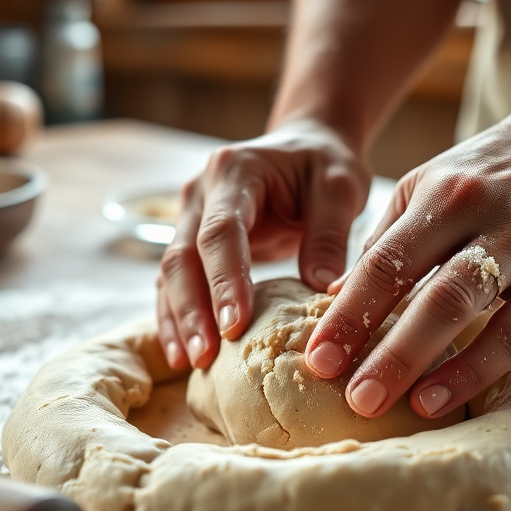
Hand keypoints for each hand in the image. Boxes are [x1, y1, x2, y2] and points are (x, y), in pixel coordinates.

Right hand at [156, 120, 369, 369]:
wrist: (306, 147)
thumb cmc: (324, 165)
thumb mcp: (340, 187)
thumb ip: (329, 234)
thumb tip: (321, 288)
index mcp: (234, 171)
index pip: (222, 231)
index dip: (225, 279)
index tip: (235, 324)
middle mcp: (200, 193)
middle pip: (183, 255)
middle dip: (192, 309)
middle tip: (206, 356)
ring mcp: (189, 217)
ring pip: (170, 273)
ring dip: (178, 320)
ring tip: (192, 363)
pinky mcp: (192, 242)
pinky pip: (174, 283)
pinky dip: (176, 318)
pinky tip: (182, 355)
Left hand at [303, 96, 510, 417]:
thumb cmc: (499, 171)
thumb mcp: (436, 182)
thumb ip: (390, 237)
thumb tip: (338, 298)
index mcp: (444, 194)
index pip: (385, 261)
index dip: (347, 314)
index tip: (317, 360)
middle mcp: (489, 216)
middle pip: (426, 291)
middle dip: (383, 349)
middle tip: (350, 397)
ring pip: (473, 312)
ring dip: (427, 363)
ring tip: (395, 405)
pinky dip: (478, 369)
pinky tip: (443, 397)